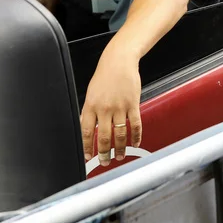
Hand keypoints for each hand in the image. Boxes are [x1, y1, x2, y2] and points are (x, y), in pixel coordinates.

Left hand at [80, 43, 142, 164]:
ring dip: (120, 148)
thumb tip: (86, 129)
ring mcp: (120, 107)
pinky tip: (135, 143)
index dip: (87, 147)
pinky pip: (135, 125)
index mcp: (90, 106)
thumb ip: (89, 111)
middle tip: (105, 162)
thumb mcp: (91, 93)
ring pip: (120, 134)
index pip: (87, 132)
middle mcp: (104, 108)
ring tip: (120, 156)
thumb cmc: (104, 76)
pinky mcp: (133, 104)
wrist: (119, 60)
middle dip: (104, 153)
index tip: (88, 157)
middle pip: (104, 137)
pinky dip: (136, 136)